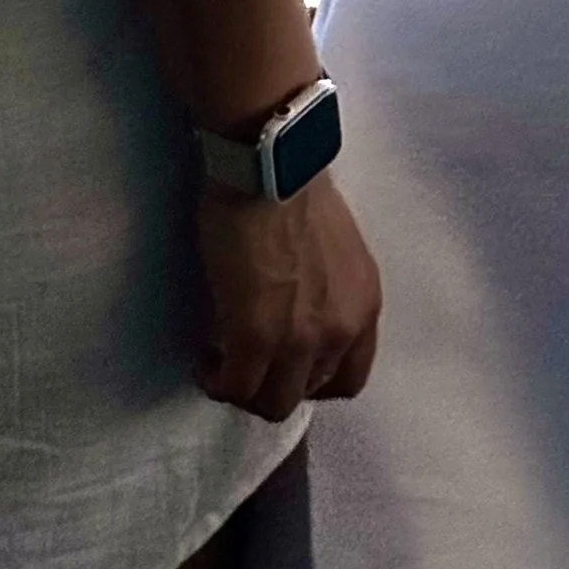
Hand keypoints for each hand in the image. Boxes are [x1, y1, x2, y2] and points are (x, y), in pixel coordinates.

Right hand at [193, 174, 381, 422]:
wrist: (269, 167)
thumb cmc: (295, 186)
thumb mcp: (335, 248)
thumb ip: (328, 289)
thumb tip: (300, 304)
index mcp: (364, 305)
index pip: (349, 378)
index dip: (314, 381)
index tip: (287, 366)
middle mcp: (340, 332)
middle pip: (306, 392)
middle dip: (274, 384)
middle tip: (246, 363)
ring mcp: (299, 341)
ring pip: (271, 402)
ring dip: (243, 389)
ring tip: (220, 365)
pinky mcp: (254, 339)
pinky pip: (233, 387)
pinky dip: (216, 381)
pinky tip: (204, 362)